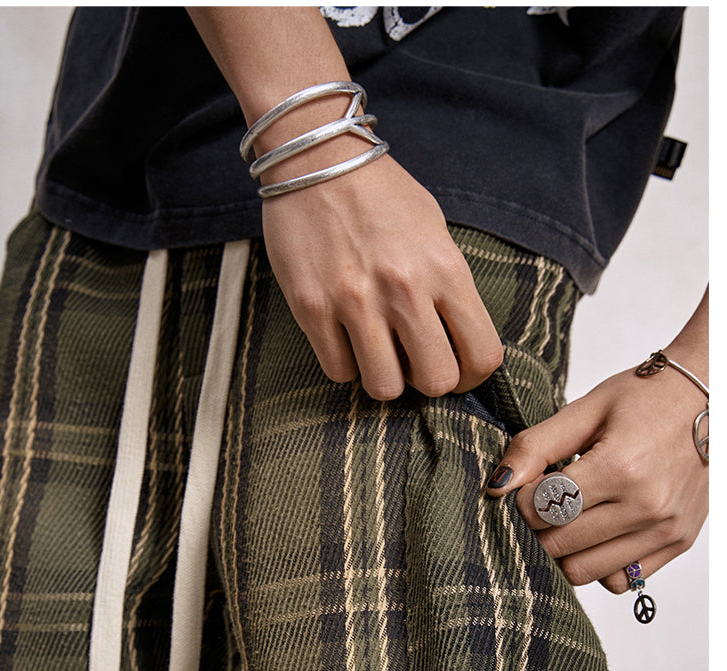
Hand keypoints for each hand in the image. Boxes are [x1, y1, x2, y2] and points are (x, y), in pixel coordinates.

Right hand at [261, 154, 503, 399]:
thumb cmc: (382, 195)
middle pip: (436, 381)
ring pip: (384, 388)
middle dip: (427, 381)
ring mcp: (356, 300)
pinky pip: (338, 371)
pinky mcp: (312, 307)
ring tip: (377, 352)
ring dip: (384, 378)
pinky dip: (344, 364)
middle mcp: (404, 289)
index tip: (457, 370)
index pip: (482, 355)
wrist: (317, 156)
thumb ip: (450, 287)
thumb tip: (456, 342)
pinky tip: (344, 338)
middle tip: (413, 363)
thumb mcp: (436, 231)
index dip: (472, 377)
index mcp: (445, 269)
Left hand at [484, 363, 707, 592]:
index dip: (522, 500)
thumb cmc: (647, 398)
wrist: (711, 396)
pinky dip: (599, 563)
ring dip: (565, 550)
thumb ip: (536, 446)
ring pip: (585, 572)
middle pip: (559, 546)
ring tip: (570, 517)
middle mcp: (647, 506)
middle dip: (538, 528)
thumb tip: (496, 485)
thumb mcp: (586, 409)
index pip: (543, 510)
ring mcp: (666, 529)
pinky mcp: (678, 542)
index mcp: (620, 468)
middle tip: (544, 502)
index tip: (530, 483)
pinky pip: (619, 581)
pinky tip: (598, 531)